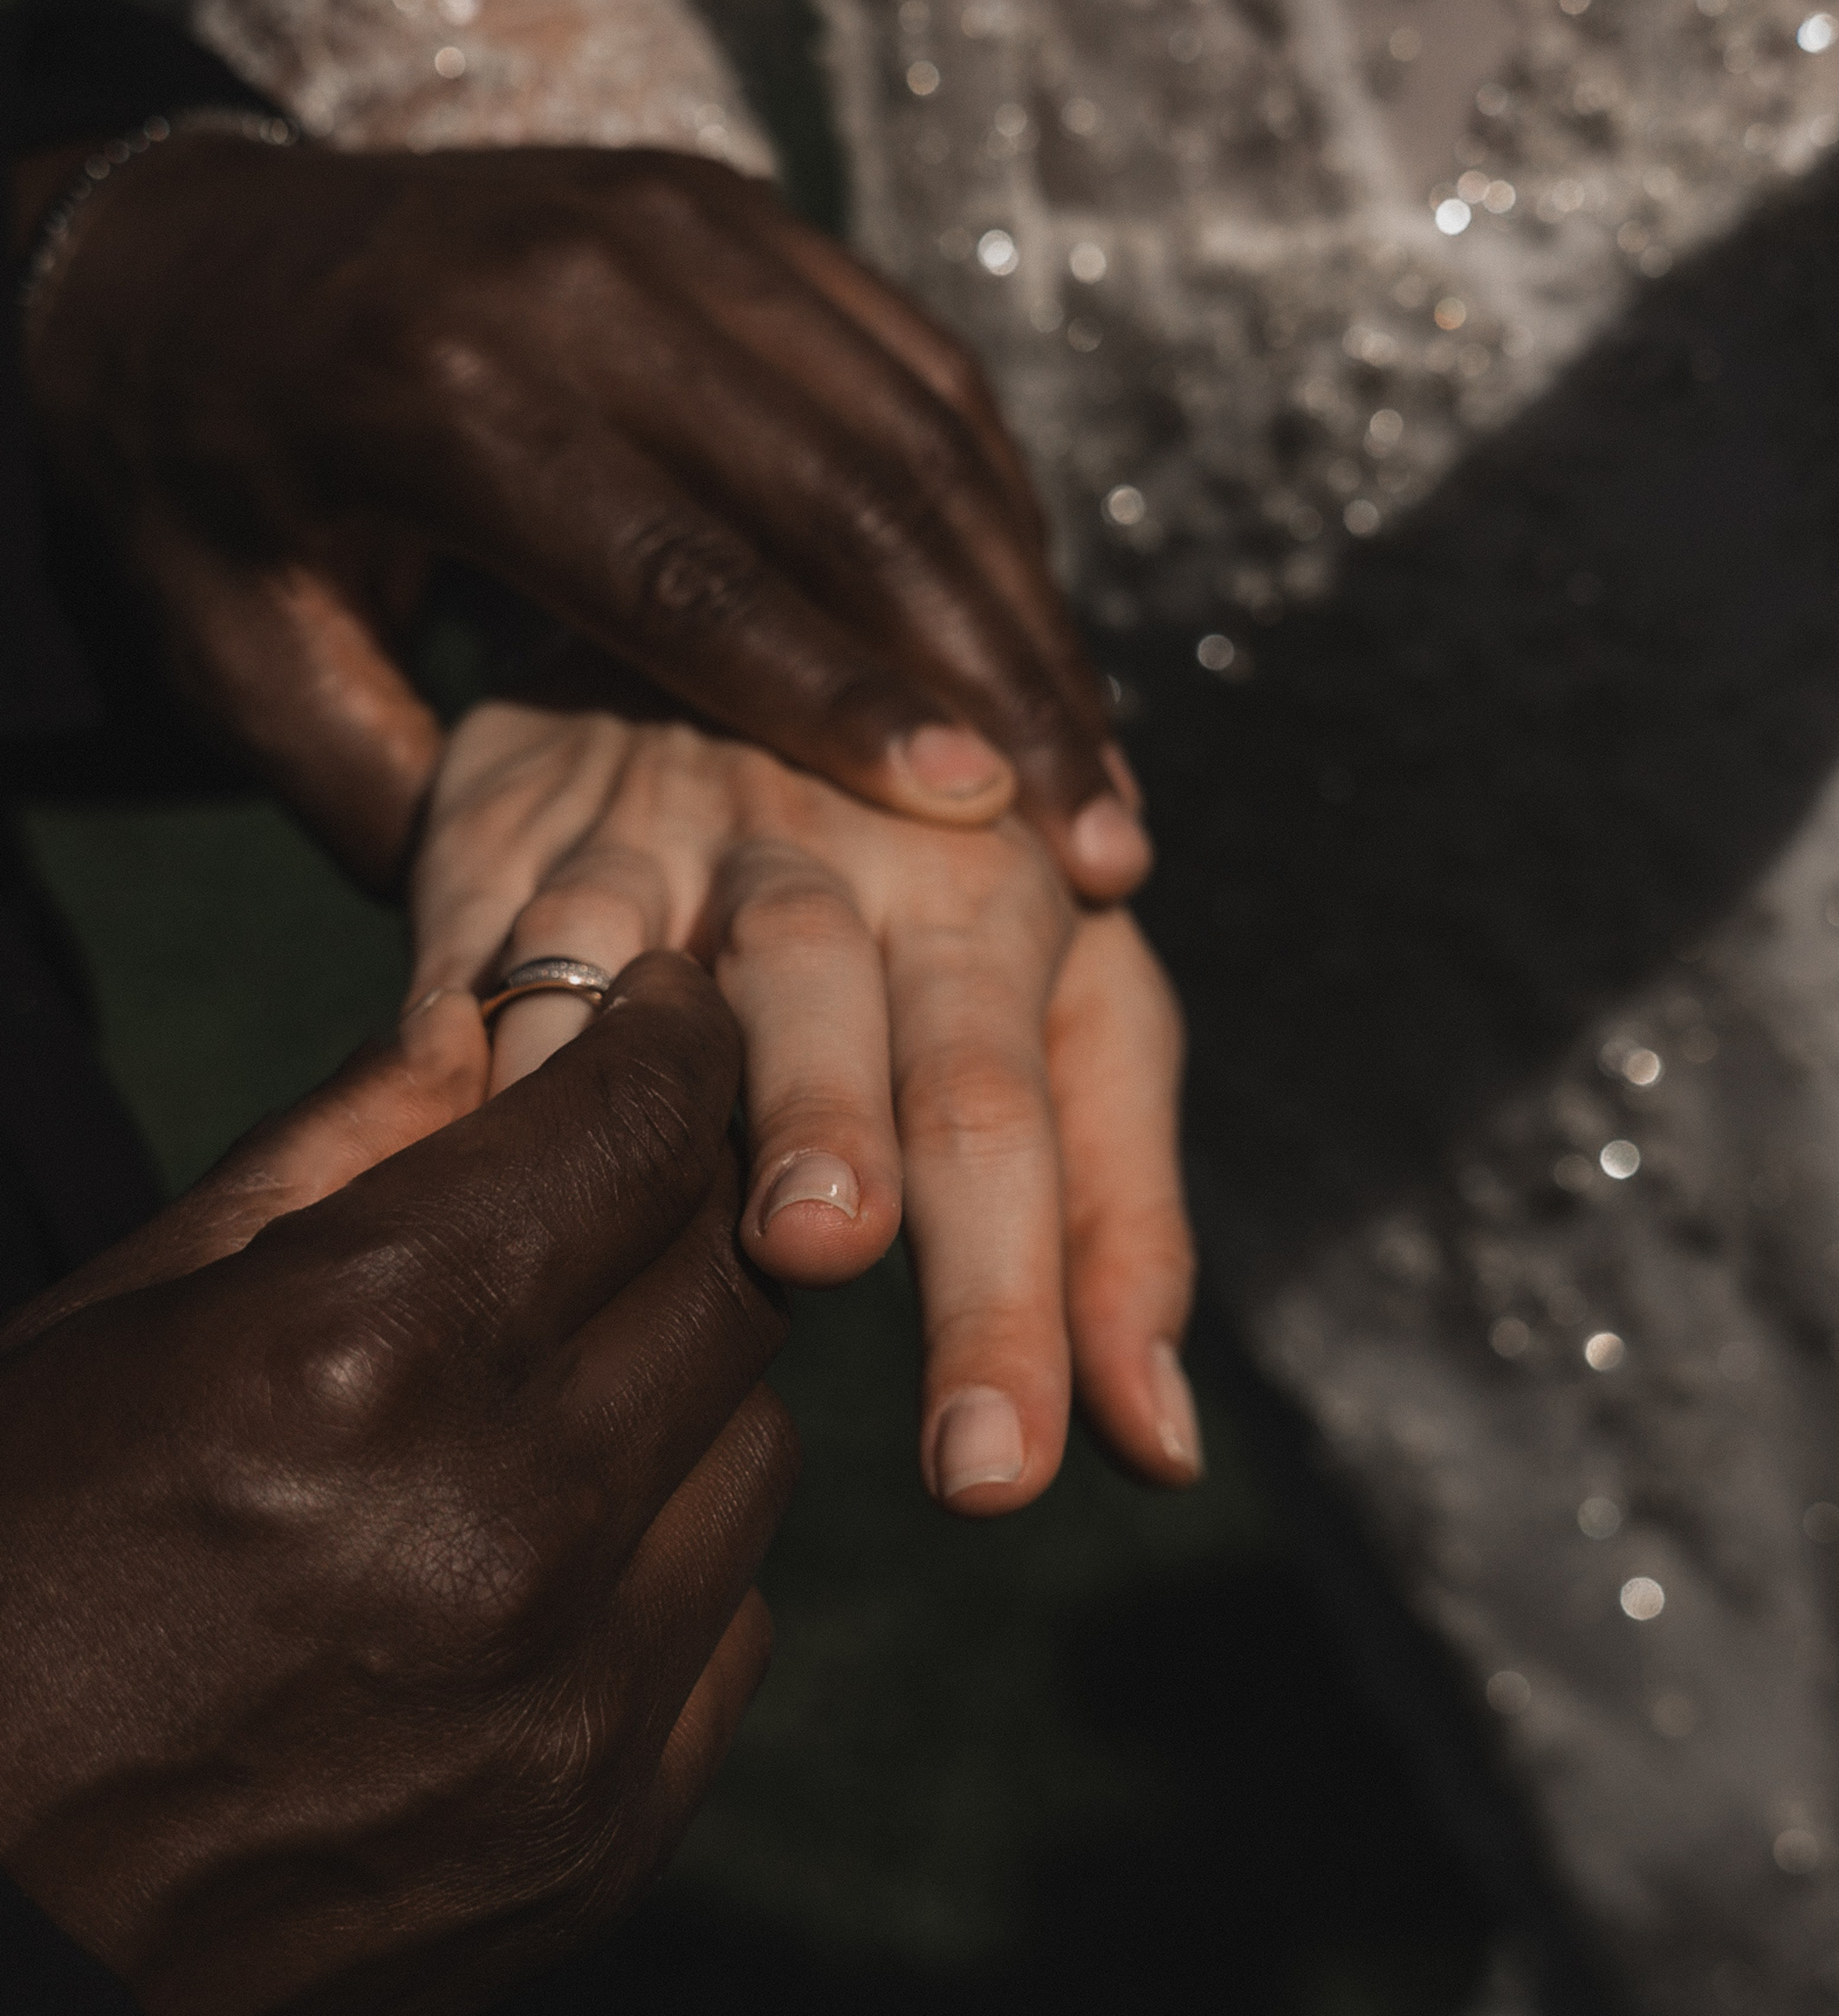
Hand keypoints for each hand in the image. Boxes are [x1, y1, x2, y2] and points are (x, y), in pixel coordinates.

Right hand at [0, 957, 794, 2015]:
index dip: (674, 1035)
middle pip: (729, 1278)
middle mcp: (500, 1525)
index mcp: (359, 1354)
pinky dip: (669, 1559)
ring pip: (755, 1445)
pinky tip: (555, 1556)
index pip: (636, 1126)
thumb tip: (494, 1020)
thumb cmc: (4, 1573)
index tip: (669, 1009)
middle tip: (617, 1189)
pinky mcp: (596, 1837)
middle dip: (683, 1202)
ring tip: (564, 1384)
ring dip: (683, 1384)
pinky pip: (729, 1620)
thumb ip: (333, 1148)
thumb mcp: (117, 1318)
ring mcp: (565, 1705)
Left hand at [12, 134, 1146, 895]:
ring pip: (916, 430)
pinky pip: (912, 366)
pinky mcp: (742, 211)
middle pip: (851, 496)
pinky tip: (1041, 639)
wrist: (181, 241)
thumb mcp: (226, 653)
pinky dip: (995, 510)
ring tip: (1103, 773)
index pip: (690, 568)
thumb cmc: (195, 479)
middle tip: (1104, 841)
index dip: (847, 700)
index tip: (988, 816)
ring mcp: (684, 218)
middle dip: (999, 683)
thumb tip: (571, 960)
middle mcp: (591, 269)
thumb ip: (387, 804)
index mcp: (443, 382)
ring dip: (1027, 612)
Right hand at [409, 697, 1197, 1515]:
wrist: (790, 625)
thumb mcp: (1077, 1004)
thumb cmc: (954, 875)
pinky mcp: (512, 833)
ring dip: (621, 1068)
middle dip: (824, 1118)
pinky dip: (447, 1036)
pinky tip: (418, 1144)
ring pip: (634, 954)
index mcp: (987, 912)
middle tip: (822, 1246)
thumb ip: (1122, 1211)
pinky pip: (471, 939)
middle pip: (831, 1005)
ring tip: (603, 1188)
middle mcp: (828, 869)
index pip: (1005, 1114)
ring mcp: (658, 843)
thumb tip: (1161, 1447)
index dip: (1004, 1295)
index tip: (994, 1476)